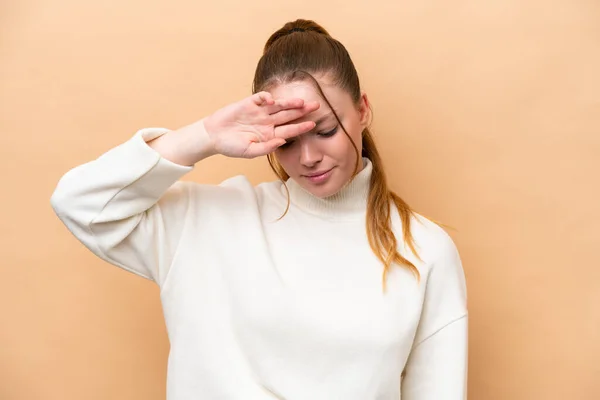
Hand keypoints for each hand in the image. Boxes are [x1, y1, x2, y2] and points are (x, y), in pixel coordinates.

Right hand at [203, 91, 319, 158]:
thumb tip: (283, 141)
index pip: (289, 129)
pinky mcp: (249, 103)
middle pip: (288, 115)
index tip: (313, 124)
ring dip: (289, 103)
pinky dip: (266, 98)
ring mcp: (259, 112)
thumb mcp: (250, 152)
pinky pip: (260, 98)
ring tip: (300, 102)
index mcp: (270, 134)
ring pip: (278, 105)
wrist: (213, 137)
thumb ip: (267, 148)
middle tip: (316, 106)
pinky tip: (272, 100)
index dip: (301, 127)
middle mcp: (267, 122)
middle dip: (302, 111)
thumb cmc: (231, 146)